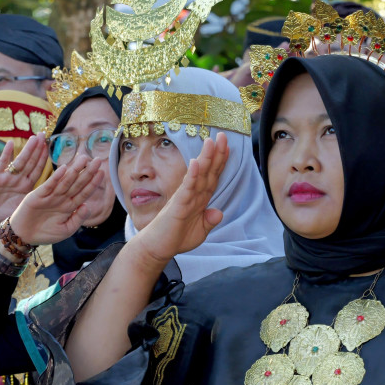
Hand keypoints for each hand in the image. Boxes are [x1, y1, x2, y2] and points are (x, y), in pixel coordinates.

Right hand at [0, 135, 50, 233]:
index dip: (43, 157)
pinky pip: (1, 164)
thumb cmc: (4, 212)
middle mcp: (18, 178)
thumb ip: (33, 199)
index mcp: (26, 185)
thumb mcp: (22, 206)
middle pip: (30, 161)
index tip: (50, 146)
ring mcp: (7, 177)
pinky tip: (10, 144)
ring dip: (27, 149)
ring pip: (19, 161)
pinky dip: (6, 154)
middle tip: (43, 134)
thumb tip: (53, 199)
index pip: (37, 168)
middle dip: (37, 148)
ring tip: (33, 137)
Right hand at [8, 156, 104, 245]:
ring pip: (65, 181)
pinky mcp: (37, 195)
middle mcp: (61, 198)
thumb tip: (87, 205)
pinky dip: (56, 177)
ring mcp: (50, 195)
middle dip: (87, 172)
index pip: (84, 192)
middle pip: (77, 183)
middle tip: (98, 160)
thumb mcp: (65, 230)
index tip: (102, 172)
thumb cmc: (45, 234)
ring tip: (84, 159)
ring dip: (74, 170)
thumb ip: (77, 219)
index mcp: (69, 206)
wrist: (24, 236)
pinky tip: (64, 168)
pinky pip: (49, 185)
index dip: (93, 182)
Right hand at [132, 133, 228, 266]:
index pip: (212, 177)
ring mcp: (184, 198)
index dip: (220, 162)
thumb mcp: (199, 232)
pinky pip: (187, 189)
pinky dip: (193, 175)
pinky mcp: (178, 206)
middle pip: (207, 171)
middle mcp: (192, 195)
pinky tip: (196, 162)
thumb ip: (208, 221)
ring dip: (206, 158)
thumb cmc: (174, 238)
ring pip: (198, 176)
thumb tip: (218, 212)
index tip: (228, 146)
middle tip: (223, 135)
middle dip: (216, 153)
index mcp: (198, 199)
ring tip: (211, 141)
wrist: (156, 249)